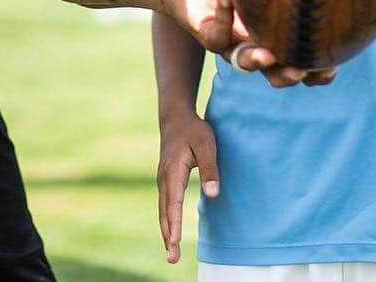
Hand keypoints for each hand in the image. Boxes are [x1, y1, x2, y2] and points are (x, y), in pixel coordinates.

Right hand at [157, 111, 218, 263]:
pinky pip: (164, 204)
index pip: (173, 203)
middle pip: (164, 212)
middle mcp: (164, 178)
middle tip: (172, 259)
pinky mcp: (165, 179)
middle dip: (168, 236)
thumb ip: (210, 168)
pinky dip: (166, 220)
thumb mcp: (206, 145)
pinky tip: (170, 231)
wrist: (175, 116)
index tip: (175, 242)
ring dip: (166, 231)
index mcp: (173, 171)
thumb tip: (213, 193)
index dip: (175, 223)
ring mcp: (162, 179)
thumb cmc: (194, 130)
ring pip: (162, 210)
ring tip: (171, 253)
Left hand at [162, 0, 337, 88]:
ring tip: (267, 54)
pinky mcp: (208, 36)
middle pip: (275, 74)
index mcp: (276, 39)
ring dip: (257, 61)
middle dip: (289, 75)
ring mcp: (231, 45)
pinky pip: (217, 35)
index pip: (301, 64)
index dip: (317, 72)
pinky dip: (224, 16)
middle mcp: (255, 47)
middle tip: (301, 71)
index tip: (332, 66)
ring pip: (244, 64)